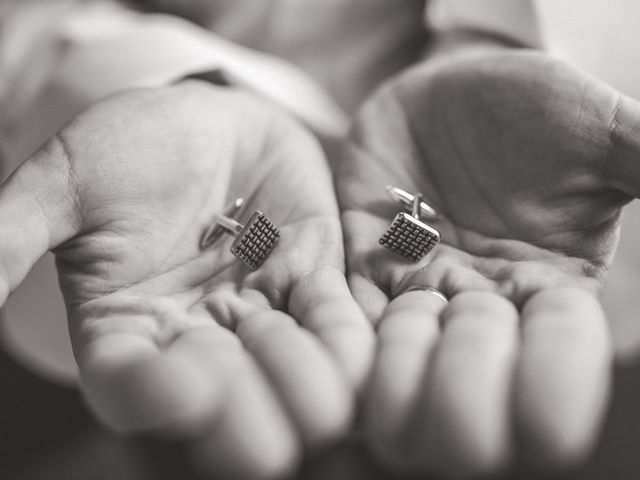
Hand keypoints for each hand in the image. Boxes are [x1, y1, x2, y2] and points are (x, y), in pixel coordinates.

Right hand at [0, 81, 372, 478]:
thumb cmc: (128, 147)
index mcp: (128, 332)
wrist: (205, 118)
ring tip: (300, 362)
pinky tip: (355, 356)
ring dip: (302, 378)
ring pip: (291, 375)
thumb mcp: (65, 182)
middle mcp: (198, 340)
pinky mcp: (312, 284)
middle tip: (262, 393)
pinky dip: (347, 343)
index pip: (137, 390)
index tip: (187, 389)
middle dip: (248, 409)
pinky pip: (338, 327)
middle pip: (226, 404)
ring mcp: (261, 317)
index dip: (159, 400)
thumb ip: (16, 233)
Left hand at [337, 48, 639, 476]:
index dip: (552, 374)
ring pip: (406, 364)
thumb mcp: (593, 130)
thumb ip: (637, 163)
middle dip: (469, 373)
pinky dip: (345, 329)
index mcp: (552, 287)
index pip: (559, 355)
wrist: (446, 91)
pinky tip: (340, 318)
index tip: (534, 348)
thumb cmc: (528, 106)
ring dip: (403, 363)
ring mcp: (420, 290)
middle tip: (470, 313)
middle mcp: (485, 304)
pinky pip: (351, 316)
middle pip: (475, 379)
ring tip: (411, 314)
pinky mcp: (365, 266)